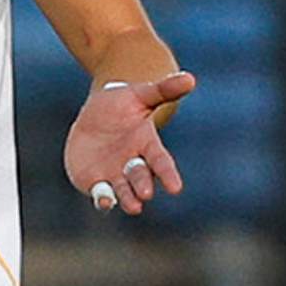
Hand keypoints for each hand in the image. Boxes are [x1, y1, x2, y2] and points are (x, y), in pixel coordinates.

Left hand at [64, 72, 194, 215]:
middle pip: (140, 178)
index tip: (176, 187)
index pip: (161, 162)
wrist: (96, 115)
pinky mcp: (95, 180)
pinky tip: (104, 204)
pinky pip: (101, 195)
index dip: (167, 174)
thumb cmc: (123, 104)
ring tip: (133, 207)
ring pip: (123, 192)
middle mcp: (134, 165)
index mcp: (148, 146)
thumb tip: (190, 78)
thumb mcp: (140, 94)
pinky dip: (104, 201)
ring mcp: (115, 175)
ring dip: (128, 199)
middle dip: (143, 186)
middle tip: (145, 193)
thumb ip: (163, 89)